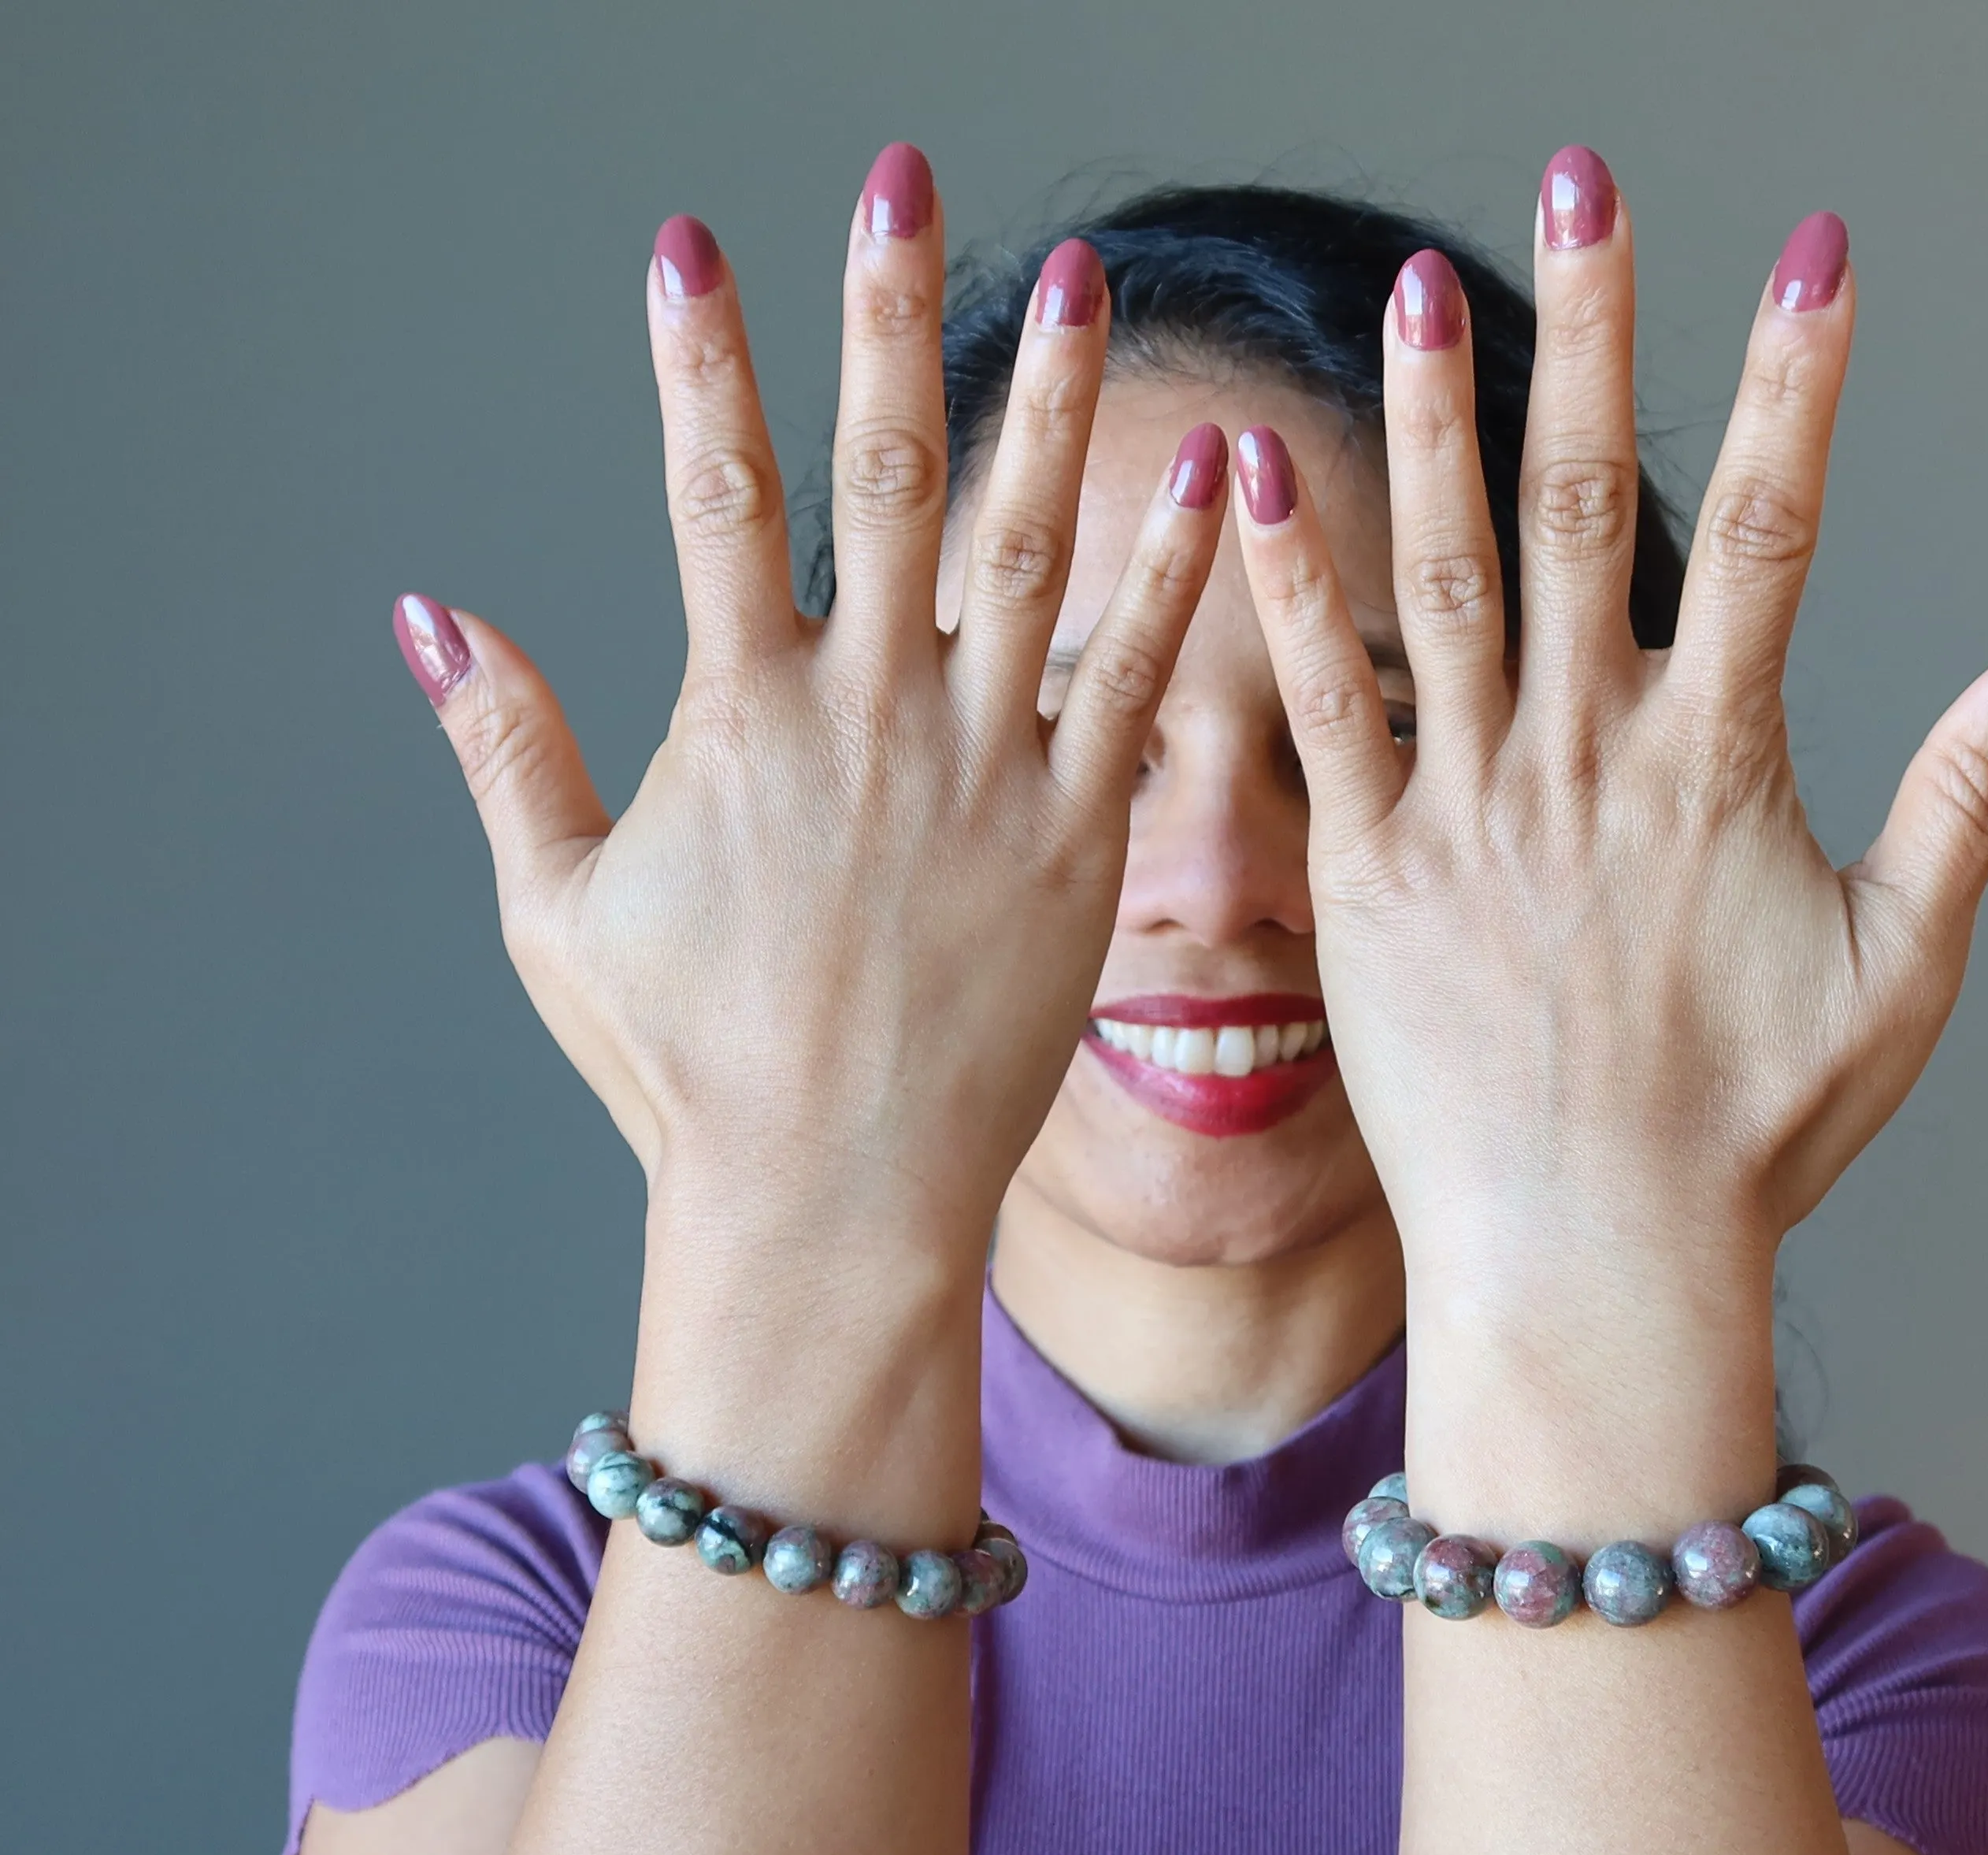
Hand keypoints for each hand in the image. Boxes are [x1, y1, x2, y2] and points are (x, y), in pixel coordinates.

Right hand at [394, 151, 1224, 1280]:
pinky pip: (1139, 682)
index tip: (695, 244)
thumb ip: (510, 748)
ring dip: (1053, 403)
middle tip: (905, 179)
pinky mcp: (1078, 839)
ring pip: (1026, 548)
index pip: (712, 491)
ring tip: (1082, 279)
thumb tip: (428, 616)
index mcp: (740, 718)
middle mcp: (868, 715)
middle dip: (886, 314)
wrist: (830, 1196)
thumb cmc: (691, 1070)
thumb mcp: (562, 909)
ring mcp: (983, 770)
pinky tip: (1214, 472)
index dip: (702, 359)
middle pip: (882, 474)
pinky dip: (1180, 575)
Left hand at [1231, 168, 1987, 1338]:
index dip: (1796, 386)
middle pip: (1594, 508)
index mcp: (1717, 769)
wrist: (1592, 1255)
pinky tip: (1249, 476)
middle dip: (1593, 336)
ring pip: (1448, 577)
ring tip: (1406, 286)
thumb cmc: (1747, 1137)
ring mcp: (1471, 809)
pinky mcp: (1367, 875)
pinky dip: (1283, 590)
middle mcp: (1589, 759)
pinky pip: (1322, 708)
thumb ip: (1971, 799)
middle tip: (1581, 186)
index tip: (1808, 252)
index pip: (1773, 533)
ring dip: (1431, 422)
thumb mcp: (1901, 971)